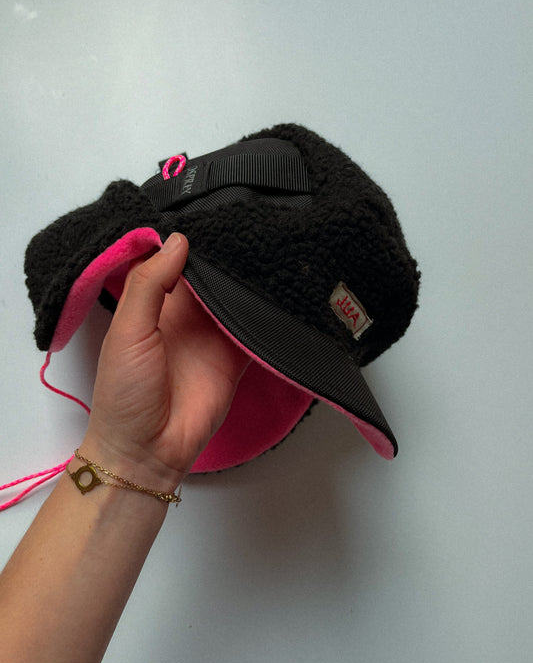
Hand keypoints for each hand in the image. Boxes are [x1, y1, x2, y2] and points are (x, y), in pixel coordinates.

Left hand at [80, 233, 249, 485]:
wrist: (147, 450)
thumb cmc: (125, 391)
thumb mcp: (127, 331)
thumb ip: (149, 285)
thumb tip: (179, 240)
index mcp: (153, 306)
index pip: (174, 263)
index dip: (189, 241)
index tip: (212, 212)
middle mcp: (184, 317)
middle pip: (209, 278)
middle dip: (225, 256)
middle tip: (251, 222)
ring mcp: (212, 337)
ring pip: (234, 300)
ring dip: (247, 282)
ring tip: (271, 245)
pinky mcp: (235, 359)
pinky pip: (253, 331)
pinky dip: (264, 315)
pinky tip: (280, 290)